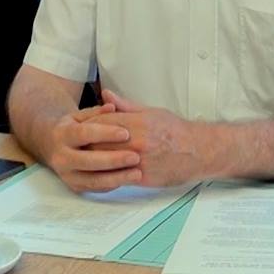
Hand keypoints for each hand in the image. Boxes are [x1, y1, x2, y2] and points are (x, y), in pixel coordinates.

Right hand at [44, 103, 142, 192]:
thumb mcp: (80, 115)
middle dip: (113, 160)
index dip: (105, 134)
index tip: (126, 133)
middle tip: (136, 157)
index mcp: (62, 134)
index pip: (84, 134)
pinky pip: (95, 188)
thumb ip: (97, 111)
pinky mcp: (74, 187)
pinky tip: (128, 179)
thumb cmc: (72, 128)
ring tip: (138, 174)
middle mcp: (61, 157)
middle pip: (88, 161)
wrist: (51, 146)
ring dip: (117, 178)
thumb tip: (112, 106)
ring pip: (92, 180)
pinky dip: (113, 185)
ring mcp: (67, 175)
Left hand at [86, 90, 210, 187]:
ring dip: (93, 159)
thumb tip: (106, 94)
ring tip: (83, 157)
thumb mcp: (151, 111)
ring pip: (105, 161)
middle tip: (75, 143)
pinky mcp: (143, 178)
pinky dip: (106, 174)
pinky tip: (99, 172)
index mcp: (137, 123)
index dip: (89, 123)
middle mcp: (137, 142)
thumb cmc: (174, 130)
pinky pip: (117, 177)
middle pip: (99, 142)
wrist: (198, 151)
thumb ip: (125, 106)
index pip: (102, 122)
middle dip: (86, 142)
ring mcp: (139, 161)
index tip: (80, 125)